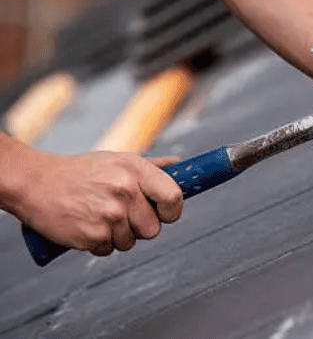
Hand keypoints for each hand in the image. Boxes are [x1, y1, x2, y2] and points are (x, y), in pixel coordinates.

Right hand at [9, 150, 182, 256]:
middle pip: (153, 228)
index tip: (165, 213)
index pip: (174, 197)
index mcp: (136, 169)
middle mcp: (125, 190)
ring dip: (117, 235)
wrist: (35, 182)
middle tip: (120, 214)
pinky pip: (108, 250)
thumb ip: (152, 166)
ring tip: (98, 216)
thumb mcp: (118, 160)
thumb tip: (180, 167)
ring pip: (131, 242)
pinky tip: (86, 224)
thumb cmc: (79, 171)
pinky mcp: (92, 235)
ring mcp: (109, 214)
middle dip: (139, 226)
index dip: (173, 210)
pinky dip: (98, 243)